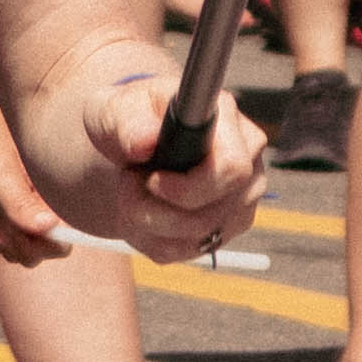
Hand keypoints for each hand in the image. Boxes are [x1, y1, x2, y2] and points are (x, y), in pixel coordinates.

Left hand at [72, 67, 270, 256]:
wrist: (128, 145)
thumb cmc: (126, 120)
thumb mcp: (114, 110)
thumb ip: (127, 122)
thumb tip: (145, 141)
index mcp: (227, 121)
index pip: (232, 169)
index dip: (188, 187)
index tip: (148, 179)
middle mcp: (248, 162)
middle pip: (214, 212)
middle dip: (157, 209)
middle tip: (127, 182)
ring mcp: (242, 199)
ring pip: (198, 237)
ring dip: (148, 223)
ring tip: (129, 191)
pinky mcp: (225, 228)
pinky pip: (186, 251)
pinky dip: (151, 238)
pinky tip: (140, 210)